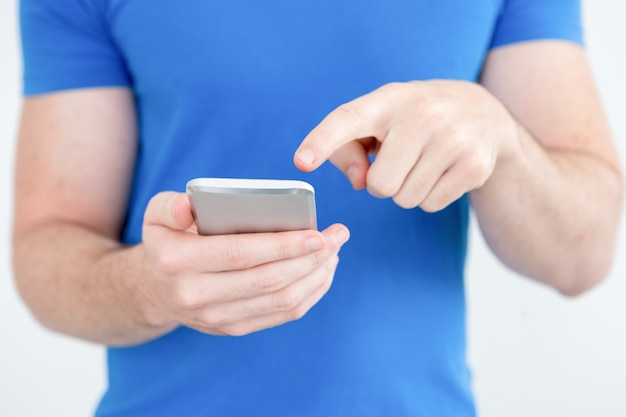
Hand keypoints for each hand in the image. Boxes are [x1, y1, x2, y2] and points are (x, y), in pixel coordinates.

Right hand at [138, 192, 348, 335]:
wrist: (154, 290)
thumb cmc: (166, 242)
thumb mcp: (156, 215)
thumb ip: (171, 206)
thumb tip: (189, 206)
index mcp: (180, 262)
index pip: (240, 254)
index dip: (282, 246)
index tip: (317, 234)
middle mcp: (198, 296)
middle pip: (268, 279)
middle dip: (311, 258)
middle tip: (338, 236)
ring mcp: (218, 318)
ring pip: (281, 300)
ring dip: (316, 276)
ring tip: (335, 251)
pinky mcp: (234, 328)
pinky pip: (282, 314)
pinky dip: (310, 293)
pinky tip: (323, 271)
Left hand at [294, 80, 517, 210]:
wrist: (483, 114)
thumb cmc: (413, 121)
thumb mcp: (378, 121)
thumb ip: (349, 149)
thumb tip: (360, 181)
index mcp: (389, 99)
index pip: (349, 119)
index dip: (322, 142)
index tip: (302, 162)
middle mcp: (423, 114)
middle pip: (379, 185)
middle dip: (383, 183)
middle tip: (401, 161)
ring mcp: (453, 139)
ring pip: (405, 199)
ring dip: (407, 191)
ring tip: (423, 163)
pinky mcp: (474, 165)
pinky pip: (430, 205)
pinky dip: (430, 197)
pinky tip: (443, 171)